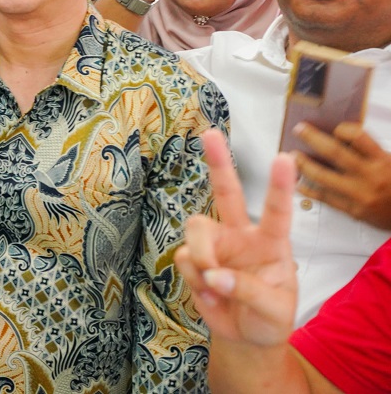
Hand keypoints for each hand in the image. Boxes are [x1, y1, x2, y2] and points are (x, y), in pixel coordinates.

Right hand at [175, 130, 296, 347]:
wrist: (245, 336)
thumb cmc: (270, 318)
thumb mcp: (275, 311)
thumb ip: (249, 292)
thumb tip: (214, 276)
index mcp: (272, 243)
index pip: (278, 211)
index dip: (280, 185)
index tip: (284, 157)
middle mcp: (241, 235)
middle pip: (227, 193)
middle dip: (218, 163)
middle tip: (211, 133)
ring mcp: (215, 245)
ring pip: (196, 228)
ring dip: (201, 256)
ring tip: (212, 286)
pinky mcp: (194, 259)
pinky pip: (184, 259)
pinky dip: (194, 281)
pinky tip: (208, 296)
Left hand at [292, 122, 390, 229]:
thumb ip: (371, 152)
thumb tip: (342, 138)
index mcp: (383, 161)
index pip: (358, 137)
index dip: (343, 129)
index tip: (334, 128)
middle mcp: (370, 176)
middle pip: (335, 153)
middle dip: (312, 138)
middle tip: (299, 130)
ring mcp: (360, 194)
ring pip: (323, 176)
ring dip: (304, 164)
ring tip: (294, 156)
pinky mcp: (354, 211)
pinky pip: (326, 198)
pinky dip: (310, 190)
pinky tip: (299, 183)